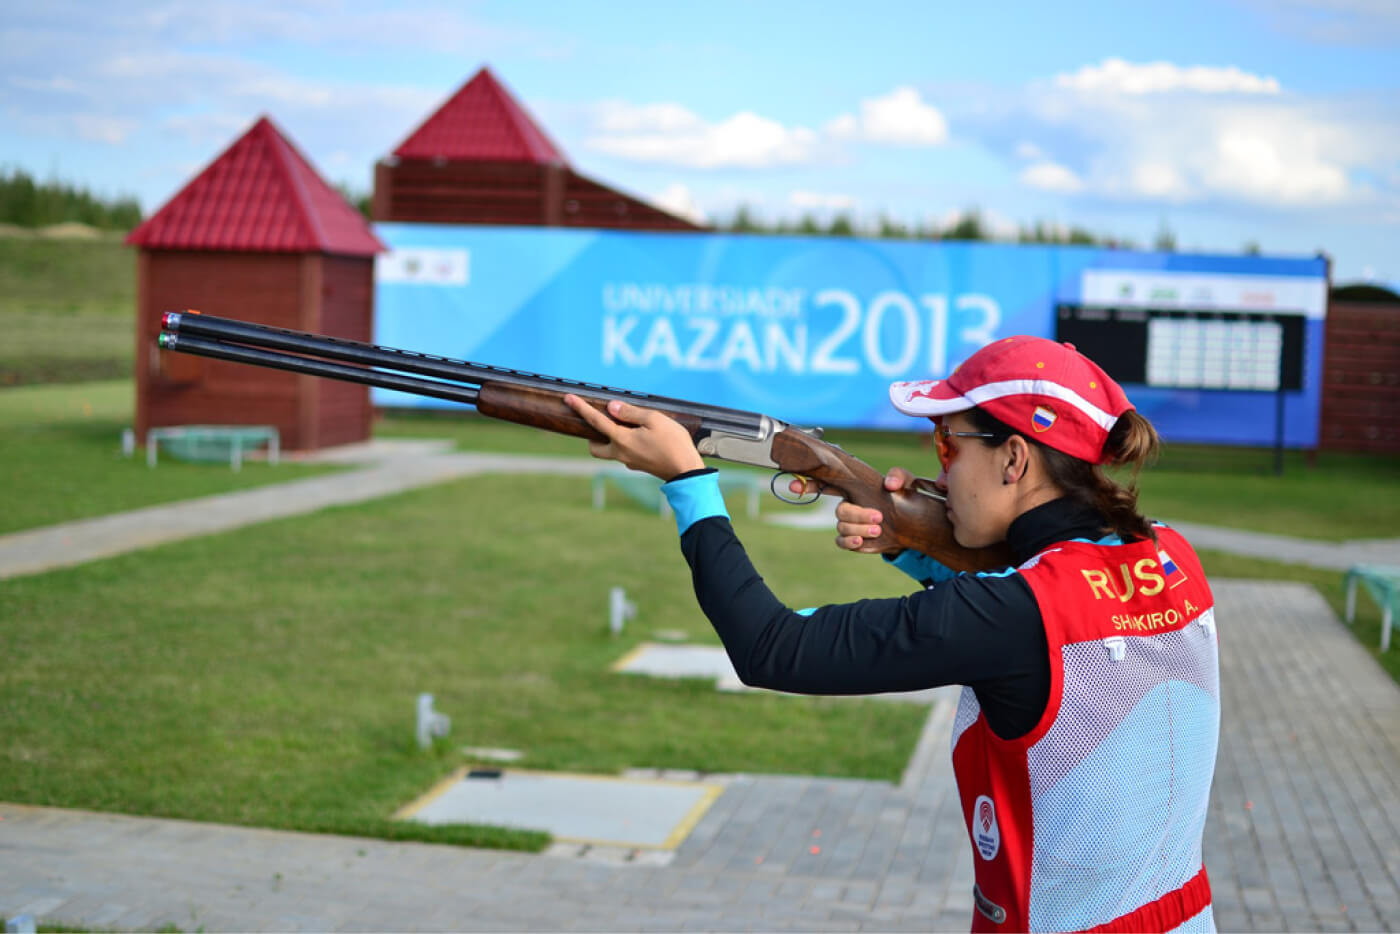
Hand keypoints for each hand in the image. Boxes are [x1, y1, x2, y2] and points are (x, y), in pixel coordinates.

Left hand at [563, 394, 704, 479]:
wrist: (687, 471)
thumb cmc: (673, 443)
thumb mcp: (654, 420)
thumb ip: (631, 413)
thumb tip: (611, 408)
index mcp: (622, 440)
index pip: (595, 422)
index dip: (581, 408)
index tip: (568, 398)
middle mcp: (621, 453)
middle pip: (595, 447)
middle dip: (593, 435)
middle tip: (604, 421)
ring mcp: (629, 462)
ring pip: (610, 451)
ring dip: (611, 439)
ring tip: (629, 425)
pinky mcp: (639, 465)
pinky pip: (625, 453)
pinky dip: (627, 443)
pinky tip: (644, 436)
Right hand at [788, 467, 916, 553]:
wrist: (913, 525)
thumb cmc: (906, 498)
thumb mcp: (907, 482)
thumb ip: (899, 476)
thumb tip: (889, 484)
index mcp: (854, 487)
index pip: (827, 483)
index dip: (809, 484)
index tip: (795, 485)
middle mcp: (848, 505)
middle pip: (840, 509)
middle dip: (856, 514)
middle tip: (879, 517)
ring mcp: (849, 523)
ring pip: (843, 526)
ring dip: (860, 528)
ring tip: (879, 529)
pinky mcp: (853, 539)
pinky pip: (841, 541)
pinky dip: (850, 541)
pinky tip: (861, 540)